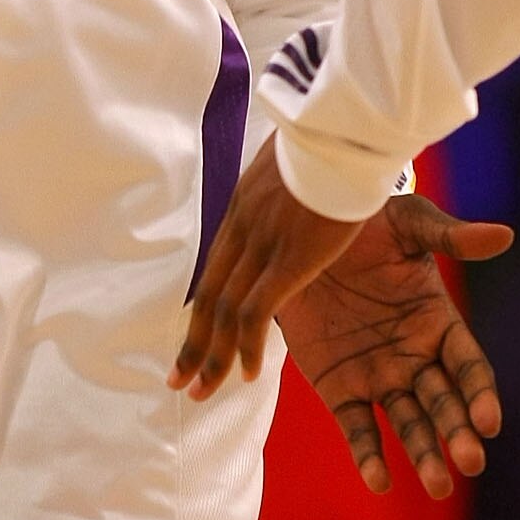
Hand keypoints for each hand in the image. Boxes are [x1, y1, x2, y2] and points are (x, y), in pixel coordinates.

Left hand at [173, 138, 368, 395]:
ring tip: (199, 393)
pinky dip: (246, 349)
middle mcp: (243, 229)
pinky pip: (255, 314)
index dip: (202, 309)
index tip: (193, 337)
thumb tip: (295, 189)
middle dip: (192, 345)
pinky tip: (245, 375)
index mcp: (244, 207)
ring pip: (222, 313)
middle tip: (177, 381)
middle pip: (208, 298)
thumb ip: (287, 187)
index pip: (215, 269)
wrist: (342, 126)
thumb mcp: (295, 162)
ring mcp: (262, 245)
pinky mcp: (287, 259)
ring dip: (209, 358)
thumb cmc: (331, 138)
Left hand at [275, 192, 509, 496]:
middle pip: (444, 403)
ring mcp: (379, 378)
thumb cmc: (365, 223)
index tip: (489, 421)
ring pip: (408, 423)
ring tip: (438, 485)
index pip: (469, 367)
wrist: (300, 234)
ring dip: (424, 454)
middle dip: (458, 433)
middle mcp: (416, 359)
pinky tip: (379, 481)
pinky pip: (358, 428)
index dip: (480, 394)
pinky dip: (369, 456)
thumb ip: (450, 238)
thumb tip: (505, 236)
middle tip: (470, 462)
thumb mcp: (407, 224)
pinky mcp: (341, 390)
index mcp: (440, 323)